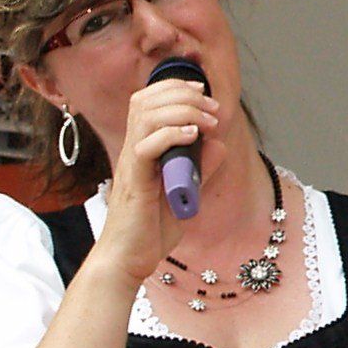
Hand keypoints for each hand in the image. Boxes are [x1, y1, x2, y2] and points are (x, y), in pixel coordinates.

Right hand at [91, 75, 222, 285]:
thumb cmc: (151, 230)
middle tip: (212, 108)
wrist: (130, 260)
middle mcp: (133, 151)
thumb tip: (217, 145)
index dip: (173, 87)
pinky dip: (171, 134)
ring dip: (182, 110)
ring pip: (146, 116)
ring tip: (207, 121)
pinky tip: (193, 136)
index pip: (147, 101)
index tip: (202, 91)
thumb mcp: (186, 194)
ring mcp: (132, 165)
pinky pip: (146, 147)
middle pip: (145, 100)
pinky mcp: (135, 182)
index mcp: (142, 149)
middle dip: (183, 94)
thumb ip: (200, 169)